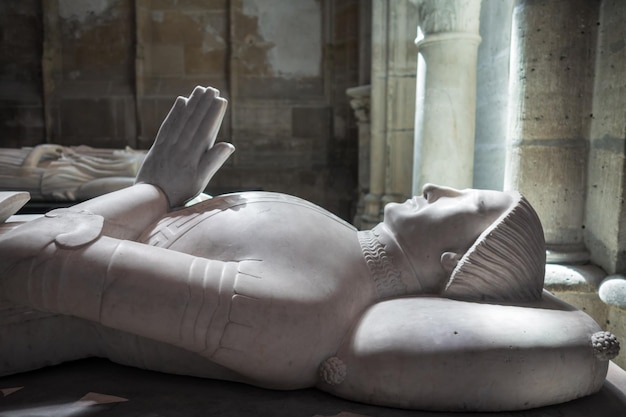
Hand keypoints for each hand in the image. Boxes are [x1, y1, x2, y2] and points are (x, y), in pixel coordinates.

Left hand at [135, 86, 234, 207]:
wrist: (151, 197)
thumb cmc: (180, 191)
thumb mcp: (201, 181)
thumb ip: (213, 162)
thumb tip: (228, 145)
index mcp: (193, 155)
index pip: (206, 129)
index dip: (213, 114)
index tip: (221, 100)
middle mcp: (180, 146)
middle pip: (194, 120)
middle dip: (204, 103)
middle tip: (212, 89)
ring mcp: (168, 143)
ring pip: (182, 119)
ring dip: (192, 103)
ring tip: (200, 90)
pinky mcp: (159, 144)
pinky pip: (169, 123)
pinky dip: (176, 111)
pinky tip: (181, 101)